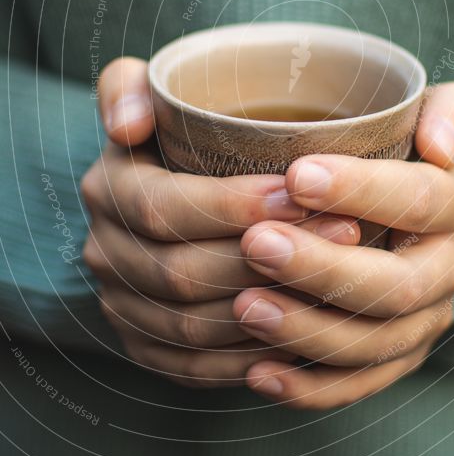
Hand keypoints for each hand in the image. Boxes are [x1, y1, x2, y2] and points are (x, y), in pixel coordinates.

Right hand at [82, 57, 357, 387]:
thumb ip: (131, 87)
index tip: (299, 193)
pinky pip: (195, 368)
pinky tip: (304, 335)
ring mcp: (124, 306)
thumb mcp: (154, 92)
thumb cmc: (185, 134)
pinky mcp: (147, 347)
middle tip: (344, 231)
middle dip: (267, 255)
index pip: (163, 206)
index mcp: (108, 189)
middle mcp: (106, 252)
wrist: (179, 190)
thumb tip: (129, 125)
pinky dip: (250, 358)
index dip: (231, 205)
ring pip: (192, 327)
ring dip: (269, 309)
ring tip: (339, 281)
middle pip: (180, 272)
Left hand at [233, 82, 453, 407]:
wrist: (392, 206)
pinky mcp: (395, 357)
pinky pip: (358, 386)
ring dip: (307, 330)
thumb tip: (440, 143)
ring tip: (244, 307)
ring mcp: (424, 320)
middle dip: (323, 268)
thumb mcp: (425, 113)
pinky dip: (309, 387)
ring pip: (374, 342)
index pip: (419, 198)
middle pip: (396, 285)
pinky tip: (257, 373)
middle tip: (255, 243)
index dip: (361, 189)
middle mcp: (448, 268)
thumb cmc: (391, 149)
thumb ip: (449, 110)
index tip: (295, 175)